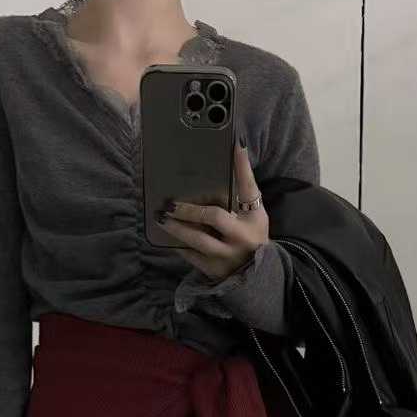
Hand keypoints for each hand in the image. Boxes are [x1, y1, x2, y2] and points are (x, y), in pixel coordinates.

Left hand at [156, 138, 267, 281]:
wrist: (256, 273)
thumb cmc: (251, 233)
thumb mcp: (254, 211)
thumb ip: (243, 187)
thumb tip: (236, 149)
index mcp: (254, 219)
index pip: (248, 188)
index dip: (242, 167)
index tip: (236, 144)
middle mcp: (241, 238)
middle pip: (213, 217)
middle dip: (189, 209)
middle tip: (170, 202)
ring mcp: (226, 257)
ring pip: (198, 240)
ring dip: (177, 227)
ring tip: (161, 218)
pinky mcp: (213, 270)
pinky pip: (191, 255)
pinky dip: (178, 243)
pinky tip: (166, 234)